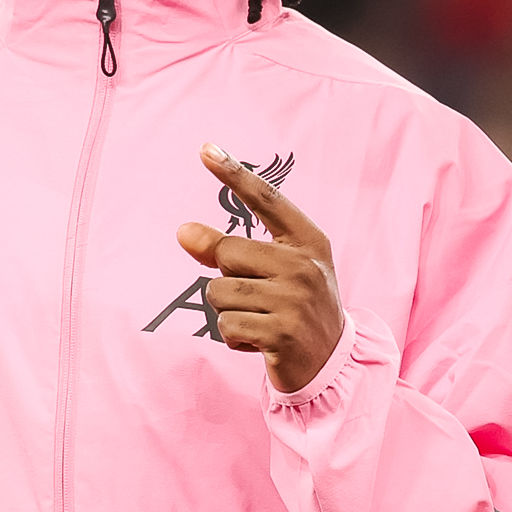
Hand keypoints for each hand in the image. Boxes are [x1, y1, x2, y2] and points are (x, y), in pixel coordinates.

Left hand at [177, 146, 343, 393]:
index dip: (234, 174)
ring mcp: (296, 300)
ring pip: (219, 293)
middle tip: (258, 299)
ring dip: (228, 312)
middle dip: (227, 278)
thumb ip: (228, 250)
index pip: (266, 200)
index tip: (205, 148)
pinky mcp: (282, 333)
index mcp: (308, 242)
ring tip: (260, 321)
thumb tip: (182, 232)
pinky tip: (260, 342)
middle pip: (227, 253)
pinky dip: (233, 337)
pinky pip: (225, 325)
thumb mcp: (270, 273)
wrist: (330, 363)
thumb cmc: (292, 308)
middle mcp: (305, 266)